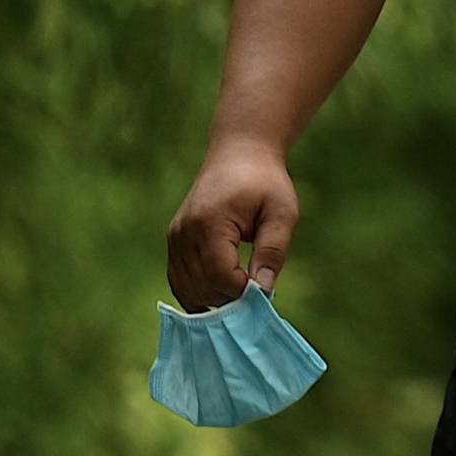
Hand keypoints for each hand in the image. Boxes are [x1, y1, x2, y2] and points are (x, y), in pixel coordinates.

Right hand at [166, 141, 297, 310]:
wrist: (238, 155)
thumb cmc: (265, 182)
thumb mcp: (282, 213)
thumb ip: (272, 252)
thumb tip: (264, 291)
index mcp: (210, 223)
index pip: (220, 276)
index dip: (243, 293)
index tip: (265, 292)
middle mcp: (184, 233)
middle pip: (202, 287)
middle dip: (231, 300)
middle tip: (257, 296)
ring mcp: (175, 238)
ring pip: (187, 289)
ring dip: (215, 301)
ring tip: (242, 293)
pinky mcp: (174, 242)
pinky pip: (180, 281)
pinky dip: (199, 294)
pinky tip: (223, 295)